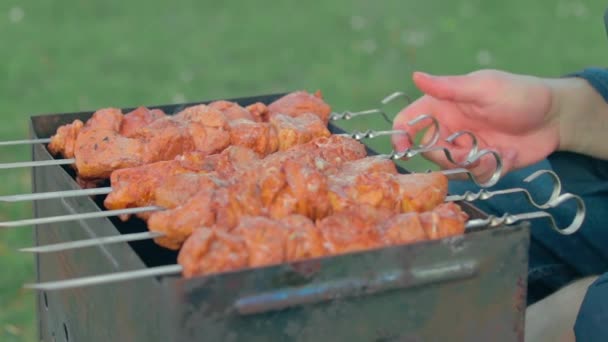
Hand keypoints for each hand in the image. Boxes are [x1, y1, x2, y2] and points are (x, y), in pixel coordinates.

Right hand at [392, 70, 560, 179]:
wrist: (556, 118)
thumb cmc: (519, 94)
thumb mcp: (483, 88)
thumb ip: (448, 87)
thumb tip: (415, 76)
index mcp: (443, 107)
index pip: (409, 121)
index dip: (400, 136)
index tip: (403, 151)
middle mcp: (450, 128)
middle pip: (427, 150)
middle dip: (445, 155)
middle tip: (467, 150)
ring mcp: (466, 148)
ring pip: (450, 167)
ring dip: (470, 163)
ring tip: (495, 152)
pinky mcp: (482, 164)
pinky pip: (473, 176)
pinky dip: (488, 169)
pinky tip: (507, 155)